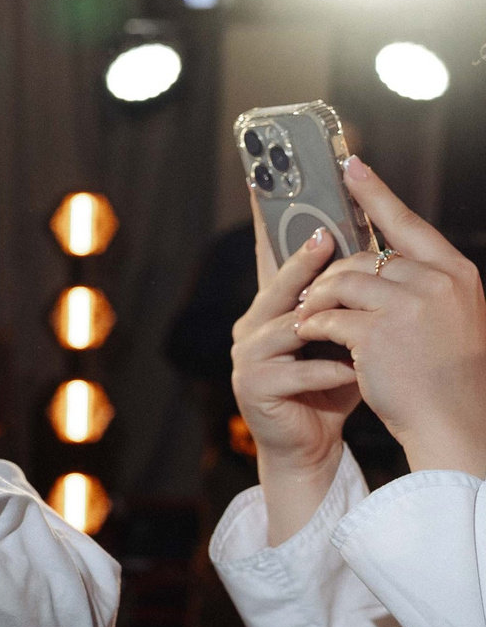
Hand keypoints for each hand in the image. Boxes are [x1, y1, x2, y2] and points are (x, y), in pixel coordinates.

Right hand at [233, 221, 360, 542]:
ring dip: (326, 322)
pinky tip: (355, 372)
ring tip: (354, 314)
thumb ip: (347, 299)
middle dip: (300, 261)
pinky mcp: (255, 387)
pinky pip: (298, 370)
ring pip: (288, 327)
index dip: (262, 220)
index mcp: (272, 307)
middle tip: (323, 237)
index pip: (267, 255)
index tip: (261, 182)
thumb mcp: (343, 334)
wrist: (310, 444)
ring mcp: (247, 356)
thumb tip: (378, 246)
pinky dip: (331, 371)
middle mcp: (252, 325)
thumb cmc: (331, 384)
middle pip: (278, 285)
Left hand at [293, 157, 485, 476]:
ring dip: (318, 300)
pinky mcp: (376, 333)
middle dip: (332, 276)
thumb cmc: (445, 372)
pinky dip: (314, 325)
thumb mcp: (448, 317)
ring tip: (308, 316)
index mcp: (455, 272)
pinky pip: (328, 316)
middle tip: (313, 293)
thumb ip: (420, 284)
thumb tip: (370, 261)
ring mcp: (408, 305)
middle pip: (364, 258)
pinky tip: (310, 335)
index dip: (375, 193)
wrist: (453, 420)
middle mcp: (435, 281)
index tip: (348, 164)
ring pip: (340, 282)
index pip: (408, 223)